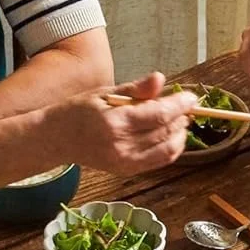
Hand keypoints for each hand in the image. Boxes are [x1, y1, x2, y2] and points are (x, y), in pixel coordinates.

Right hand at [56, 71, 199, 173]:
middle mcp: (121, 146)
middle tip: (186, 106)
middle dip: (181, 117)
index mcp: (114, 122)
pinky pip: (159, 161)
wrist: (58, 138)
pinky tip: (173, 135)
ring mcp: (125, 162)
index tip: (192, 97)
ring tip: (181, 119)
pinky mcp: (127, 171)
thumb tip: (160, 79)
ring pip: (167, 149)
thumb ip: (136, 89)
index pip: (158, 114)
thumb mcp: (106, 92)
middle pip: (166, 131)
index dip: (180, 105)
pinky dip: (172, 148)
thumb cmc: (81, 110)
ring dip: (180, 134)